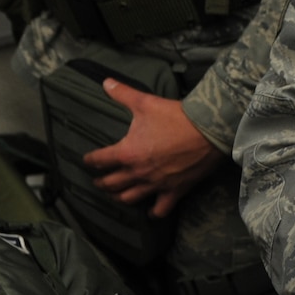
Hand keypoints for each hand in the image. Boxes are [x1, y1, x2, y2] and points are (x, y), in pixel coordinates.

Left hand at [80, 79, 221, 216]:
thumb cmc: (175, 116)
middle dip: (101, 182)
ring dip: (120, 197)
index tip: (87, 160)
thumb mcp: (145, 102)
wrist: (207, 130)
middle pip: (111, 184)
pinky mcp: (174, 191)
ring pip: (130, 198)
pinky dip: (153, 212)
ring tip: (116, 195)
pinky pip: (160, 209)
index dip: (90, 160)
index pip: (100, 160)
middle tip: (98, 180)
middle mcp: (138, 172)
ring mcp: (156, 184)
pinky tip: (150, 212)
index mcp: (127, 153)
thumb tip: (106, 82)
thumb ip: (122, 94)